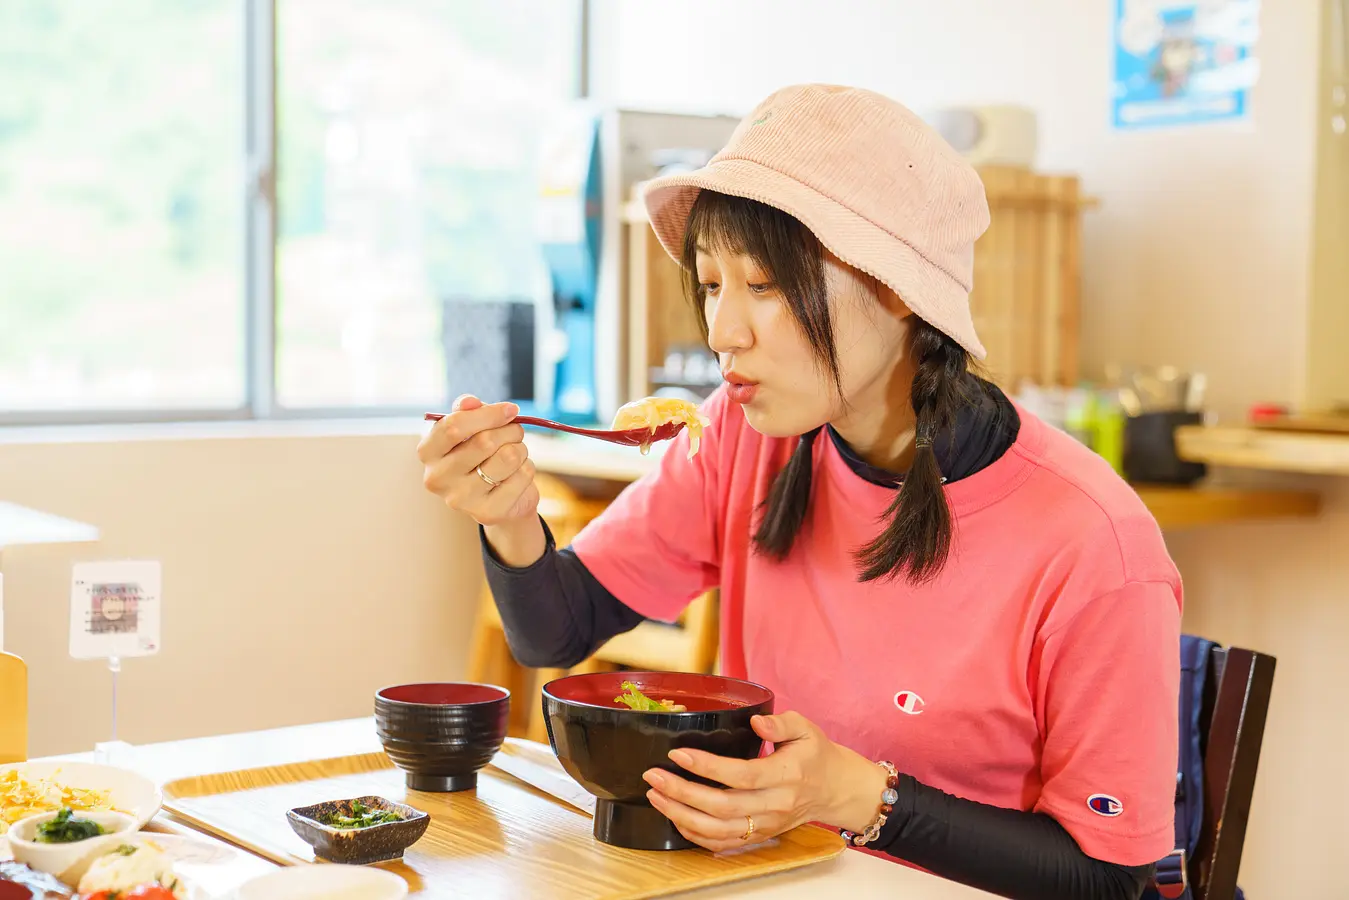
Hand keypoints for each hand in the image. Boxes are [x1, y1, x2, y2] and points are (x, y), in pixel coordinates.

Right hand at [417, 394, 538, 526]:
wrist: (498, 496)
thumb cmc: (481, 453)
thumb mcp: (471, 427)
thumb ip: (468, 410)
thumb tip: (470, 402)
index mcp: (427, 452)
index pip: (453, 426)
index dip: (488, 414)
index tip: (510, 410)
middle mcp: (437, 478)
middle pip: (485, 441)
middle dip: (510, 430)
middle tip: (515, 432)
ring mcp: (460, 499)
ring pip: (509, 457)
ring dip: (521, 448)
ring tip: (515, 454)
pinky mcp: (487, 513)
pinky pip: (522, 476)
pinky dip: (527, 468)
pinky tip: (516, 474)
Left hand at [642, 712, 889, 852]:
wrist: (835, 789)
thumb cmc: (816, 754)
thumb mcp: (805, 727)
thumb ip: (780, 722)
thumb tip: (756, 721)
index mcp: (787, 775)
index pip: (742, 775)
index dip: (707, 767)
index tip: (678, 753)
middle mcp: (776, 805)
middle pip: (723, 806)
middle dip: (683, 792)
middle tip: (654, 776)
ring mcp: (767, 825)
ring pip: (719, 830)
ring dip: (682, 815)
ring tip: (655, 796)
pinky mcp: (760, 836)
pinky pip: (723, 843)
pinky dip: (696, 835)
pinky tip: (675, 817)